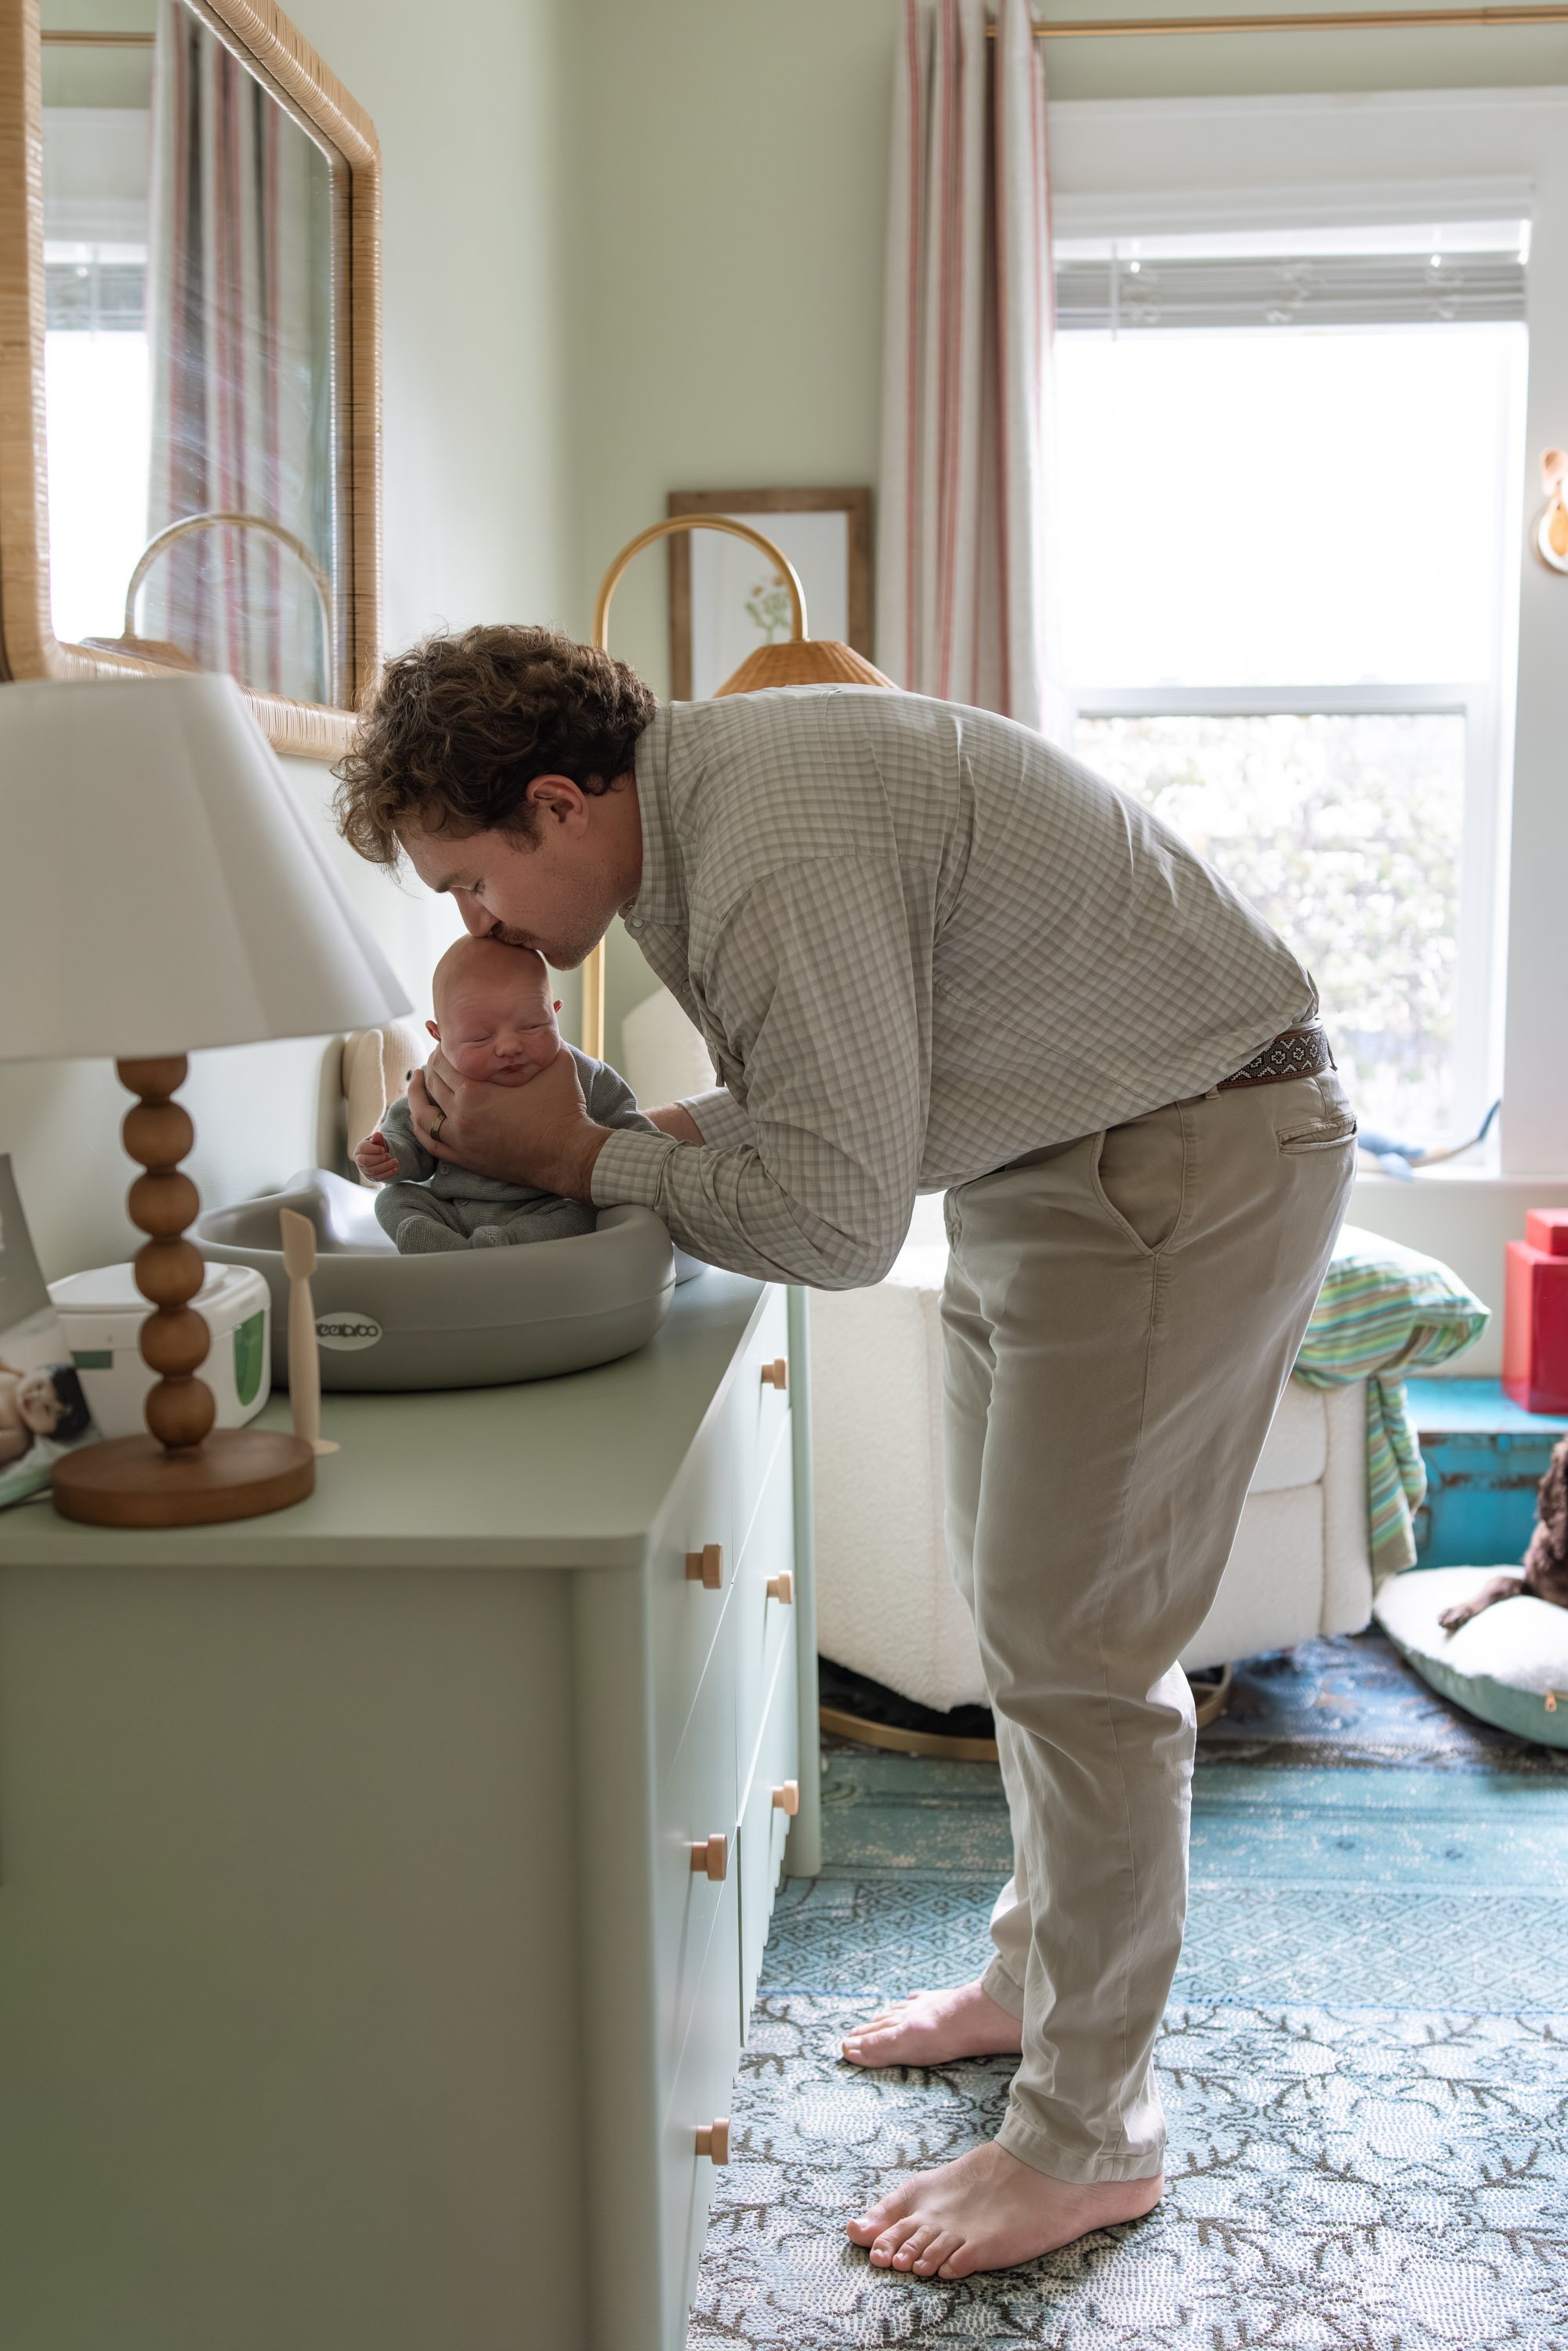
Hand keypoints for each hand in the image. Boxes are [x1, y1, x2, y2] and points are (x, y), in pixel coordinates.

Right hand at [354, 1129, 399, 1182]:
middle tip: (389, 1156)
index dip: (374, 1149)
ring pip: (373, 1170)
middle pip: (366, 1161)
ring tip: (395, 1161)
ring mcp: (364, 1170)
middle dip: (379, 1159)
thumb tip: (377, 1134)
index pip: (363, 1149)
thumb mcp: (378, 1142)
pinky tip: (395, 1169)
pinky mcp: (371, 1177)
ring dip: (386, 1166)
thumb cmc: (377, 1147)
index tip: (383, 1149)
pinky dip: (387, 1174)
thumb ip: (377, 1138)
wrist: (379, 1157)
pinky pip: (378, 1177)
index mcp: (359, 1150)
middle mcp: (359, 1160)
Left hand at [411, 1042, 610, 1198]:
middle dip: (432, 1065)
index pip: (444, 1061)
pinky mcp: (465, 1159)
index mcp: (476, 1090)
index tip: (450, 1040)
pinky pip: (430, 1142)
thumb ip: (537, 1042)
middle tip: (439, 1055)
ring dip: (416, 1095)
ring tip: (417, 1081)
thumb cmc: (562, 1109)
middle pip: (432, 1083)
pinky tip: (422, 1114)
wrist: (568, 1153)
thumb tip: (532, 1024)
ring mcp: (460, 1141)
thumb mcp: (554, 1062)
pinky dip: (422, 1125)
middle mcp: (460, 1116)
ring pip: (422, 1114)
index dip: (444, 1047)